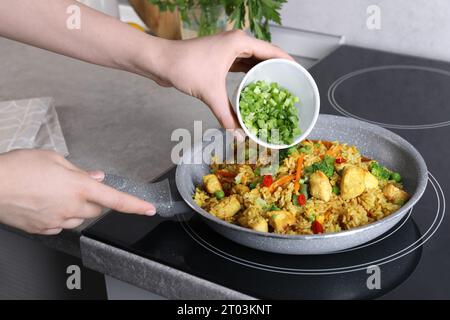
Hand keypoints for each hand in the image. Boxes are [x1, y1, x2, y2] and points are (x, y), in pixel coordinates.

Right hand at [0, 149, 155, 234]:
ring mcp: (57, 220)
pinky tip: (46, 204)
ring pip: (79, 219)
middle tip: (78, 187)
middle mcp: (71, 207)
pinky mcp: (44, 229)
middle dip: (95, 200)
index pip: (115, 200)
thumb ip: (79, 170)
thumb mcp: (53, 159)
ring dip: (77, 208)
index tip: (148, 209)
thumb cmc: (18, 168)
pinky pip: (60, 225)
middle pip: (97, 210)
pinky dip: (60, 216)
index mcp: (79, 187)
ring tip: (55, 193)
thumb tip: (95, 176)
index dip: (135, 206)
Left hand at [147, 30, 293, 128]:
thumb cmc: (184, 68)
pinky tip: (255, 87)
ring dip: (264, 73)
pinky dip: (249, 75)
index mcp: (239, 42)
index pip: (273, 51)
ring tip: (277, 88)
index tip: (301, 75)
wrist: (161, 62)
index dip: (289, 62)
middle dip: (278, 70)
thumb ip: (226, 115)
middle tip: (290, 86)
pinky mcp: (220, 56)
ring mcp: (228, 48)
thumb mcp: (210, 93)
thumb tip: (238, 134)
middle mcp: (236, 42)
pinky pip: (242, 64)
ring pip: (253, 60)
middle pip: (265, 55)